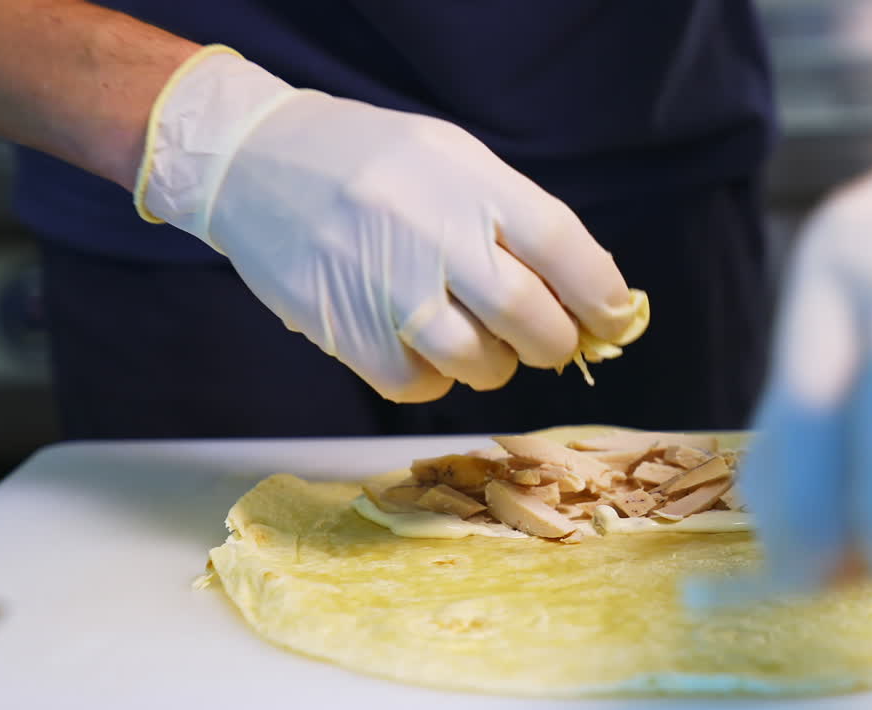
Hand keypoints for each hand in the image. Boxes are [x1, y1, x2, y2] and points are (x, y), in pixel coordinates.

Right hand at [137, 48, 644, 401]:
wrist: (256, 163)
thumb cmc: (374, 163)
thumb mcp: (454, 161)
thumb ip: (517, 221)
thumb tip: (585, 295)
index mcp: (471, 184)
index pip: (564, 250)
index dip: (602, 297)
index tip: (615, 321)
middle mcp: (434, 235)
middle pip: (529, 319)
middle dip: (554, 343)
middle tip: (549, 341)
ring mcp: (387, 288)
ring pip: (479, 364)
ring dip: (494, 365)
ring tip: (474, 334)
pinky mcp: (346, 333)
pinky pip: (418, 385)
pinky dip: (434, 377)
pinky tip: (419, 342)